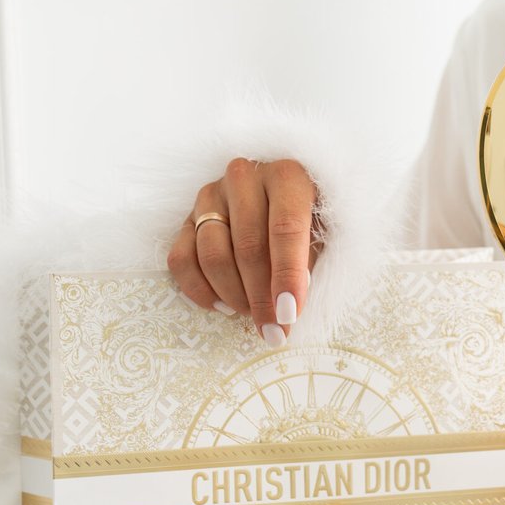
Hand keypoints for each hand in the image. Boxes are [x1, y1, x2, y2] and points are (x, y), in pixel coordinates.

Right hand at [166, 157, 321, 345]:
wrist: (280, 198)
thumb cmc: (310, 219)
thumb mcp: (323, 234)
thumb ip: (309, 263)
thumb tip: (286, 304)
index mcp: (287, 176)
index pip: (285, 228)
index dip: (287, 275)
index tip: (290, 313)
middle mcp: (244, 178)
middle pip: (247, 246)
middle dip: (261, 297)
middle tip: (274, 329)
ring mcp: (210, 196)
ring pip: (212, 255)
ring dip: (233, 295)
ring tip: (253, 314)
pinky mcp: (186, 217)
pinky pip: (181, 260)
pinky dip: (199, 290)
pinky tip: (223, 306)